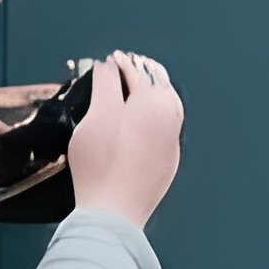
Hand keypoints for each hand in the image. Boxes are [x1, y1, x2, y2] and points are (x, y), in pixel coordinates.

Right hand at [67, 53, 182, 229]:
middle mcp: (170, 122)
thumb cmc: (100, 162)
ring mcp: (171, 144)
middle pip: (161, 89)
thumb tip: (108, 66)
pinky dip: (158, 113)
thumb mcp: (97, 117)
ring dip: (155, 93)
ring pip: (169, 108)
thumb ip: (105, 86)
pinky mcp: (168, 163)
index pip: (138, 75)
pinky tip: (146, 118)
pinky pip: (168, 127)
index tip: (112, 58)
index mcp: (153, 106)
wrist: (114, 211)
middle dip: (145, 74)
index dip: (123, 63)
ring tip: (140, 87)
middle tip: (129, 66)